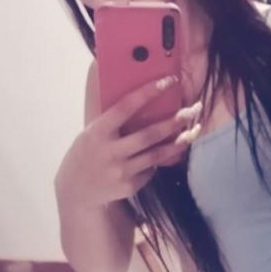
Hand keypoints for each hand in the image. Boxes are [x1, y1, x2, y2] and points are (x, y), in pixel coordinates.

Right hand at [55, 75, 201, 207]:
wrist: (77, 190)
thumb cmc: (89, 152)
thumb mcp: (92, 133)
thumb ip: (112, 120)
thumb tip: (141, 98)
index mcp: (98, 132)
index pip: (125, 107)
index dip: (147, 92)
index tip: (168, 81)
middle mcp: (110, 151)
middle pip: (149, 134)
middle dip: (174, 122)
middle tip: (192, 110)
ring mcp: (121, 170)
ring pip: (157, 154)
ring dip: (178, 142)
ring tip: (193, 132)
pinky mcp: (130, 185)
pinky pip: (150, 169)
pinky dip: (158, 160)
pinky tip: (163, 154)